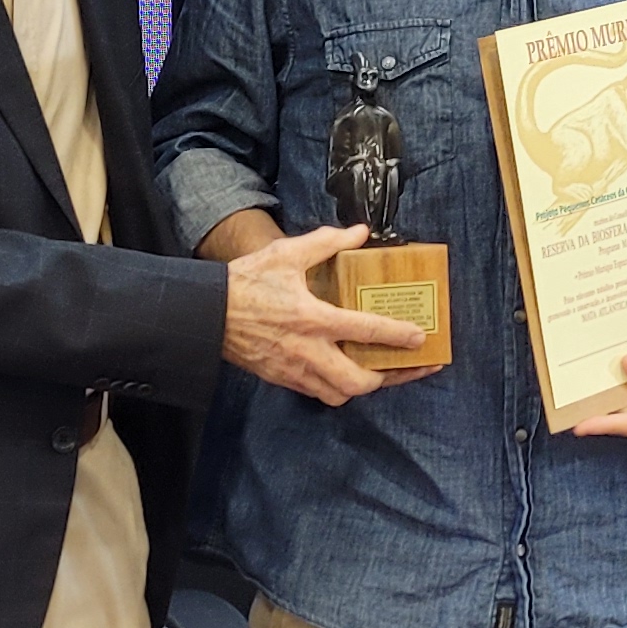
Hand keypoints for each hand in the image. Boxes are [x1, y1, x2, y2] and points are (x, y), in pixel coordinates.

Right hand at [220, 225, 426, 403]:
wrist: (207, 312)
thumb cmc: (246, 282)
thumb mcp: (287, 254)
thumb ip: (327, 242)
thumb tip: (359, 232)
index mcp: (312, 318)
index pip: (364, 331)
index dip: (396, 336)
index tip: (419, 338)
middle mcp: (307, 351)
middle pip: (357, 382)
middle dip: (387, 378)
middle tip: (407, 366)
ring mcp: (294, 370)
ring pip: (339, 395)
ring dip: (363, 387)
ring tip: (380, 373)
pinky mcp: (282, 378)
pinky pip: (318, 393)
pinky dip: (337, 388)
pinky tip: (346, 373)